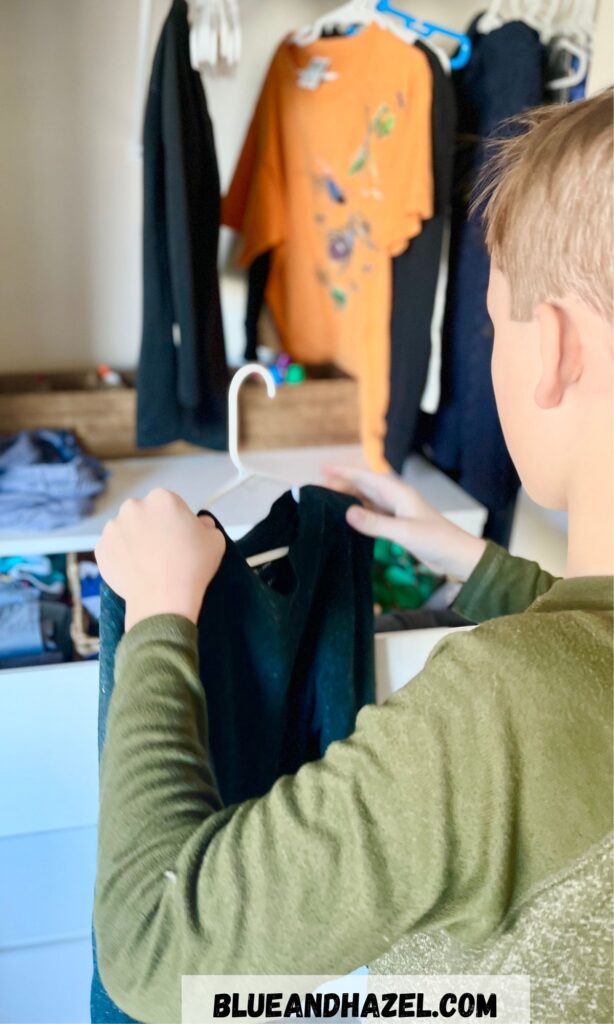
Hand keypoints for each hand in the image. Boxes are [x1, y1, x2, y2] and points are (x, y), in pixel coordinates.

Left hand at [95, 489, 225, 630]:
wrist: (162, 599)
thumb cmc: (192, 567)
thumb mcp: (215, 541)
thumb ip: (207, 525)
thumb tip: (201, 523)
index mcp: (161, 498)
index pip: (170, 505)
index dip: (177, 522)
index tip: (180, 540)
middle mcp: (133, 507)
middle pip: (145, 514)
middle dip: (152, 528)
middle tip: (164, 552)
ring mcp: (113, 528)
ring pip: (126, 531)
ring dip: (135, 541)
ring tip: (148, 565)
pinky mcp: (100, 549)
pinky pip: (113, 550)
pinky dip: (121, 558)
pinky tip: (136, 572)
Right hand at [323, 465, 485, 581]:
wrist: (457, 556)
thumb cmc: (436, 540)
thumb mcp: (404, 532)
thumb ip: (375, 523)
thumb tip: (346, 512)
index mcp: (398, 493)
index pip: (365, 478)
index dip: (343, 472)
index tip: (322, 469)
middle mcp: (395, 498)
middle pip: (363, 487)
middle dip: (341, 485)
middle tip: (316, 492)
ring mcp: (395, 511)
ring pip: (366, 500)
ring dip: (347, 500)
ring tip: (325, 503)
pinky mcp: (396, 525)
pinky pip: (372, 515)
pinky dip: (357, 515)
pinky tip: (345, 520)